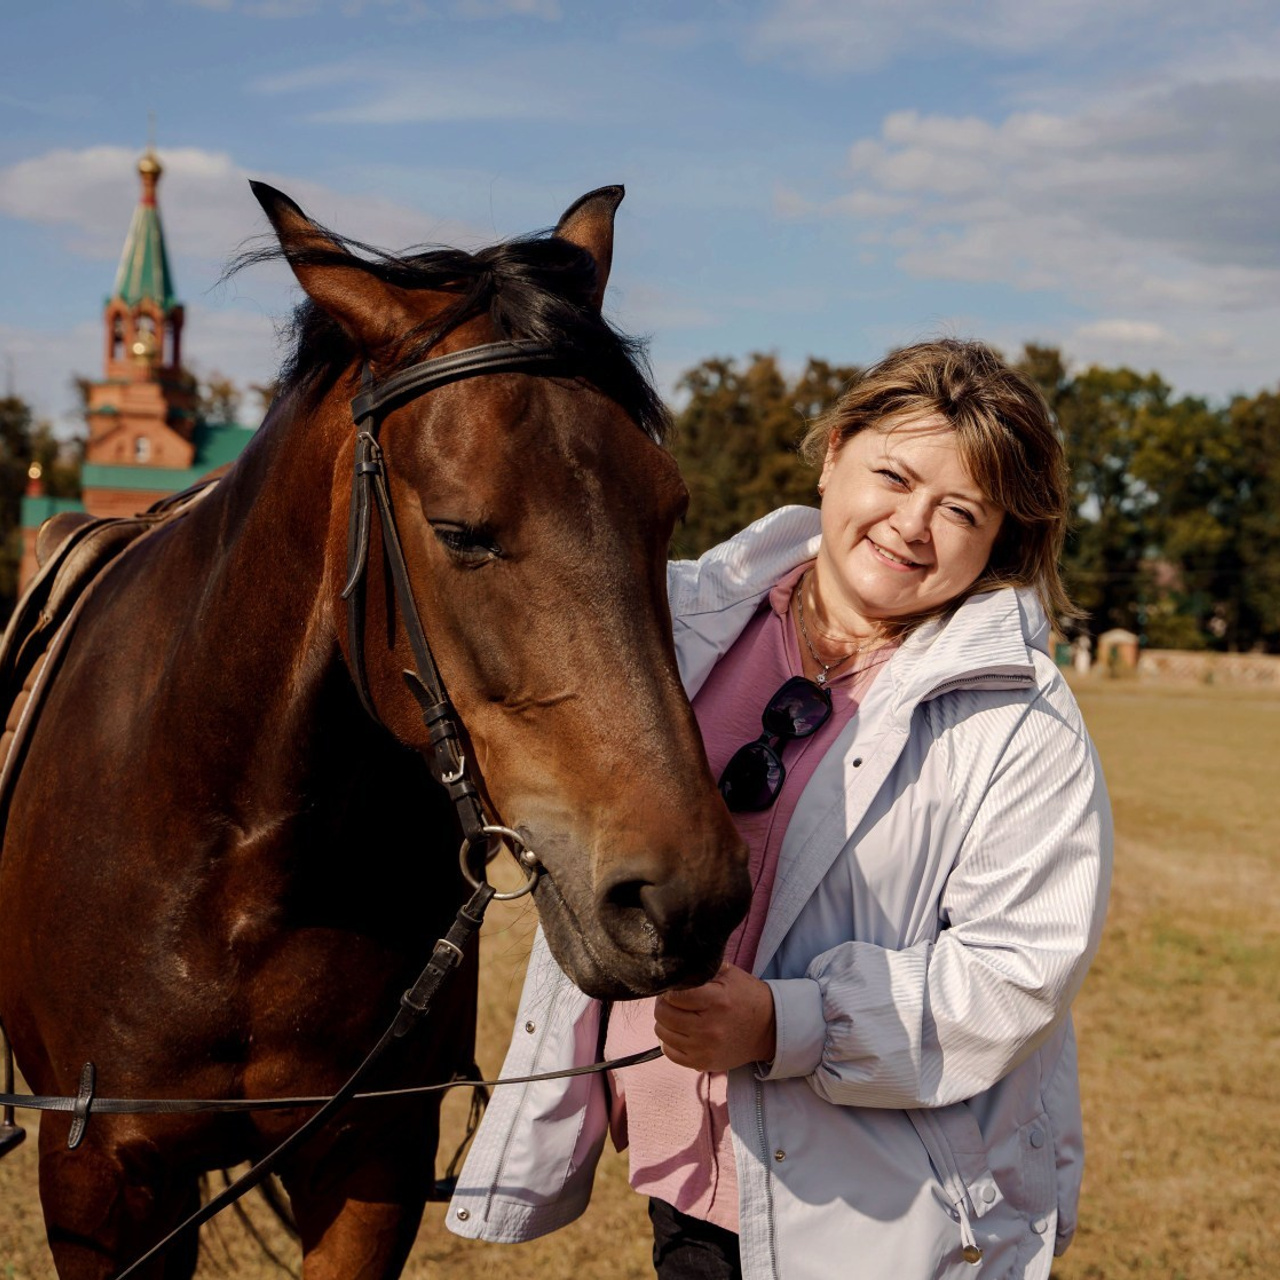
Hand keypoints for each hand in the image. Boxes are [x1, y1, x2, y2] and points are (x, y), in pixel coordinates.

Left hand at [654, 963, 776, 1071]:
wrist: (769, 1029)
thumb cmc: (747, 997)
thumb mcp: (730, 974)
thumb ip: (702, 969)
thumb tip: (675, 967)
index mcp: (716, 1001)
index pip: (674, 995)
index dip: (669, 989)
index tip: (673, 987)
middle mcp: (708, 1027)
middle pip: (664, 1015)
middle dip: (663, 1004)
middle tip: (671, 1000)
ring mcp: (705, 1048)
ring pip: (663, 1033)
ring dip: (664, 1022)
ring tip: (675, 1015)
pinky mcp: (703, 1063)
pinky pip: (670, 1053)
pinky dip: (669, 1041)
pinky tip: (679, 1032)